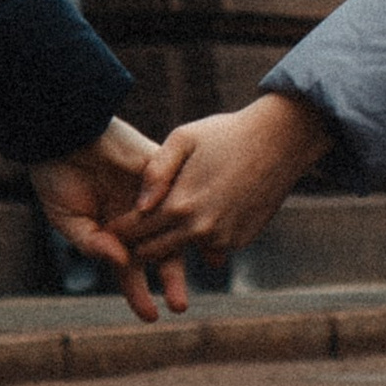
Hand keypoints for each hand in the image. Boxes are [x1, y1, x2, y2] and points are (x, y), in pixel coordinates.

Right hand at [30, 116, 186, 323]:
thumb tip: (122, 264)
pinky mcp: (157, 169)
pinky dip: (185, 209)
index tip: (151, 316)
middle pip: (160, 253)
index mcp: (112, 232)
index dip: (139, 294)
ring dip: (187, 248)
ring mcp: (147, 195)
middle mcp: (134, 217)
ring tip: (205, 271)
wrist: (59, 132)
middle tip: (180, 307)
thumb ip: (93, 244)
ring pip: (174, 225)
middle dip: (171, 280)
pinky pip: (175, 191)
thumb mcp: (67, 219)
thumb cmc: (56, 175)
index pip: (130, 269)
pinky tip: (197, 226)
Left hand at [113, 90, 330, 267]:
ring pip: (180, 252)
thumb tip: (139, 206)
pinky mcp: (239, 241)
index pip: (134, 231)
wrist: (280, 142)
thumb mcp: (183, 139)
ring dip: (167, 244)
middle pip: (152, 252)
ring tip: (158, 227)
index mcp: (179, 204)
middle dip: (136, 245)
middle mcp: (199, 229)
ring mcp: (222, 239)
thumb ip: (155, 171)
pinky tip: (198, 216)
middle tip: (126, 235)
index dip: (117, 231)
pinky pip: (208, 248)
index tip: (106, 227)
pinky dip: (198, 239)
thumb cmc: (226, 134)